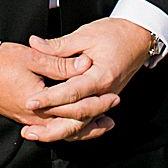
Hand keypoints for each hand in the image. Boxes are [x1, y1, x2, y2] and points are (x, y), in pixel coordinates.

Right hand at [0, 42, 118, 142]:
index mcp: (36, 102)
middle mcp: (32, 117)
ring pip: (60, 132)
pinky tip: (77, 124)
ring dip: (82, 129)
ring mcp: (26, 120)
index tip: (113, 97)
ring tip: (103, 124)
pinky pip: (49, 129)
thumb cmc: (0, 60)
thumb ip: (61, 64)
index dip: (95, 104)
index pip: (72, 109)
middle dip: (93, 119)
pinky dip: (66, 129)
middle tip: (113, 110)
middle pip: (69, 125)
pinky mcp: (23, 118)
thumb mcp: (33, 57)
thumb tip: (86, 64)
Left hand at [23, 18, 152, 140]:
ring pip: (82, 124)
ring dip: (59, 132)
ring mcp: (106, 98)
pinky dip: (72, 129)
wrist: (139, 36)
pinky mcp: (104, 100)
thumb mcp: (86, 34)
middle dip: (51, 124)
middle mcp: (106, 92)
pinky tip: (56, 132)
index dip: (49, 99)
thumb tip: (34, 44)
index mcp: (102, 76)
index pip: (71, 93)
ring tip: (36, 134)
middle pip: (77, 117)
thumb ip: (59, 45)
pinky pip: (88, 121)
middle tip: (28, 128)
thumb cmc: (115, 33)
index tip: (30, 102)